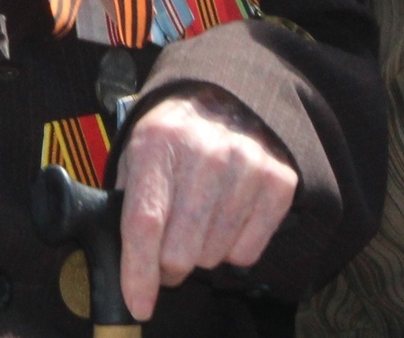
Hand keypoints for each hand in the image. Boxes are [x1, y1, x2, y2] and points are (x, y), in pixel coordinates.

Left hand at [116, 88, 297, 319]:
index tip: (139, 305)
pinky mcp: (278, 181)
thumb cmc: (172, 138)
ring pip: (214, 256)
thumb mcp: (136, 154)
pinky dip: (232, 248)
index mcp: (157, 144)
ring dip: (200, 253)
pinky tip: (225, 218)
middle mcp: (204, 152)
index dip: (139, 273)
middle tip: (167, 249)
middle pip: (181, 251)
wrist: (224, 97)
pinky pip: (248, 253)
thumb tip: (125, 267)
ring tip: (198, 221)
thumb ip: (126, 204)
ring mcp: (246, 165)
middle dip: (168, 265)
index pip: (145, 223)